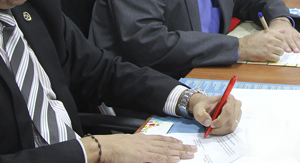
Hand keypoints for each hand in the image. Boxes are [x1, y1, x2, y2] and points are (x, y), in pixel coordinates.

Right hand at [81, 133, 196, 162]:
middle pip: (168, 144)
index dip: (173, 141)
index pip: (162, 139)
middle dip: (182, 146)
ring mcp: (146, 149)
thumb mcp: (129, 144)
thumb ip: (138, 146)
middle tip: (193, 148)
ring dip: (180, 152)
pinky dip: (168, 159)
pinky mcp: (143, 156)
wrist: (106, 146)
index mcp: (144, 138)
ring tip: (190, 154)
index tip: (181, 142)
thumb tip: (142, 148)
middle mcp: (147, 142)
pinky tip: (176, 159)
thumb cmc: (114, 146)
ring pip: (167, 150)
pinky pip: (159, 158)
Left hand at [188, 93, 241, 135]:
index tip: (211, 124)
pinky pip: (231, 129)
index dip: (220, 120)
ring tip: (212, 129)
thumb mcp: (198, 109)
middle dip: (219, 127)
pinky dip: (222, 131)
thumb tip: (207, 123)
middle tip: (210, 128)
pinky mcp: (236, 120)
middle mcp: (236, 105)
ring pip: (231, 126)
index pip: (228, 111)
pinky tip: (216, 129)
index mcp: (228, 98)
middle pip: (230, 121)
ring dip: (220, 130)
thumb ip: (201, 115)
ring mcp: (237, 113)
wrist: (206, 106)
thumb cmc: (204, 105)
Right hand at [237, 29, 285, 61]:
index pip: (282, 37)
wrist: (243, 47)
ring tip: (272, 52)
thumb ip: (275, 31)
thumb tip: (284, 31)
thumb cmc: (252, 40)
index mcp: (270, 33)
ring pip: (281, 52)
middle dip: (279, 47)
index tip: (277, 43)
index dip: (281, 41)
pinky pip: (277, 58)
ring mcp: (269, 48)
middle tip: (274, 48)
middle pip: (282, 45)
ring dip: (277, 53)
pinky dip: (275, 58)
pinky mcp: (267, 56)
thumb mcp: (263, 33)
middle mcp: (271, 40)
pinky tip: (270, 56)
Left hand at [269, 18, 299, 52]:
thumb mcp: (273, 33)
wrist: (281, 23)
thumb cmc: (276, 31)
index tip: (289, 51)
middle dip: (294, 47)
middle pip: (291, 42)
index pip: (283, 42)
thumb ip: (273, 39)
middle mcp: (287, 35)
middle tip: (297, 51)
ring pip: (296, 40)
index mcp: (281, 36)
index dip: (286, 46)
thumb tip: (272, 46)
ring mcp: (293, 34)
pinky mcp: (297, 33)